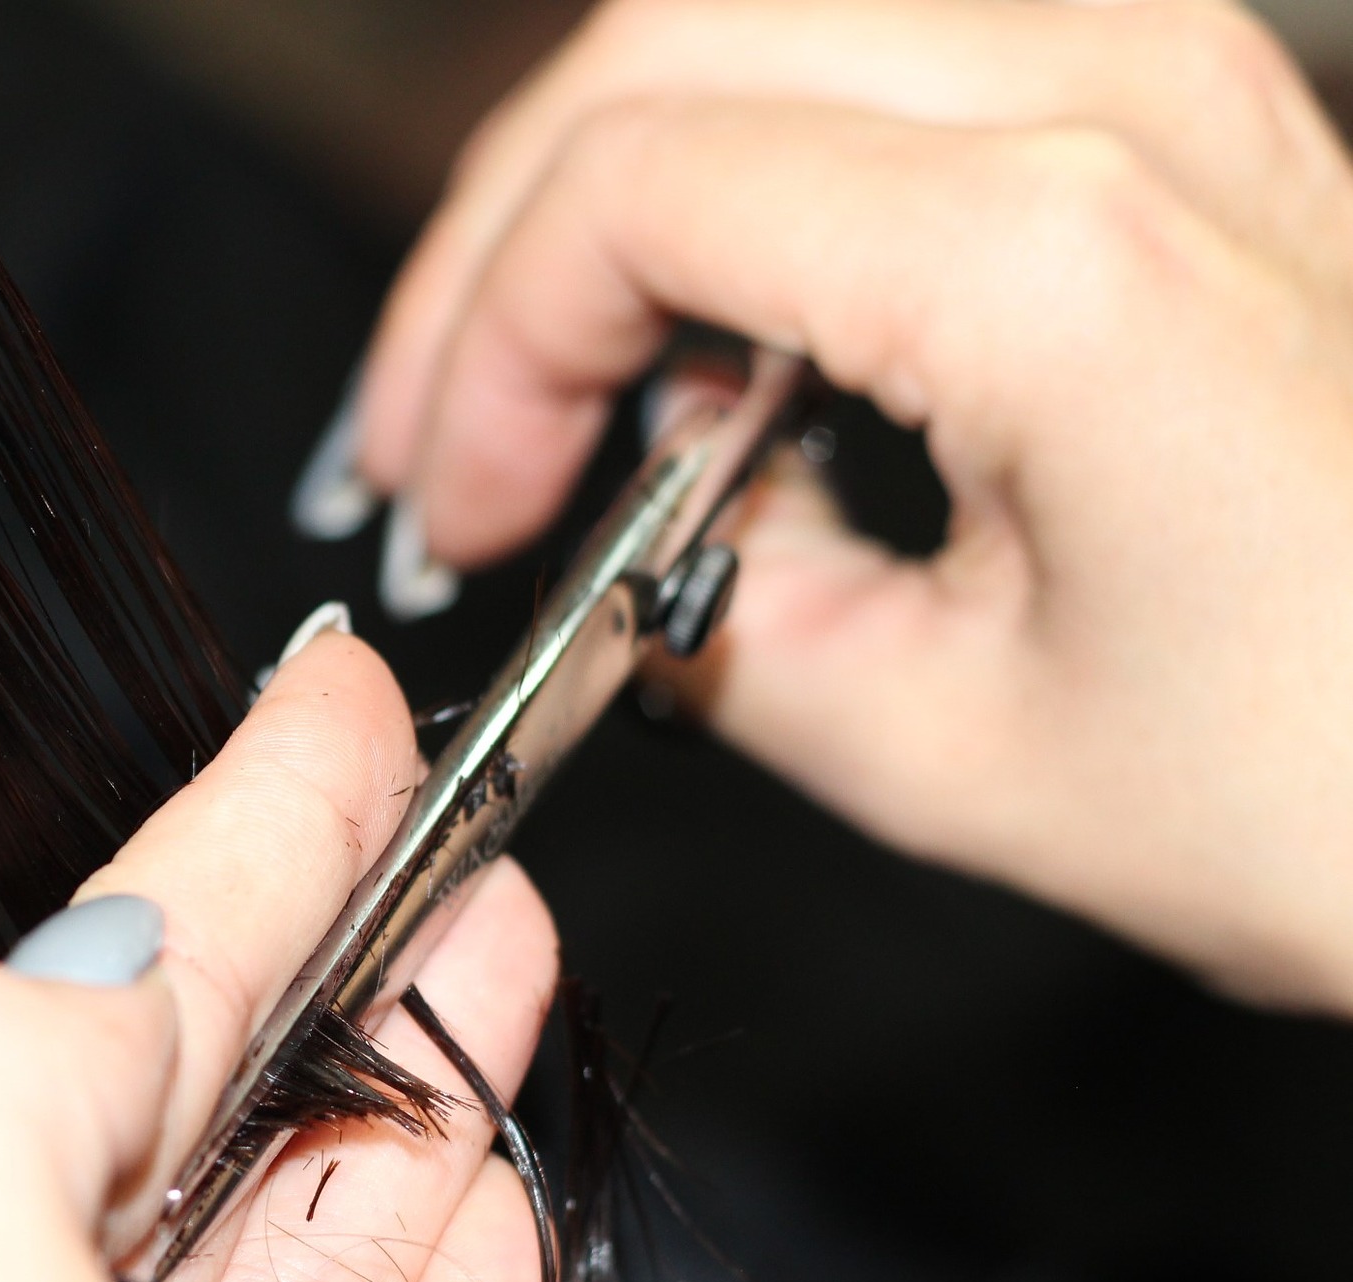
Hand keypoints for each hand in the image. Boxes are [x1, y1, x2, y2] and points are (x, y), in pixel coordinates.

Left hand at [0, 622, 557, 1281]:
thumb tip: (99, 972)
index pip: (86, 1006)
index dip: (234, 840)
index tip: (337, 714)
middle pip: (219, 1099)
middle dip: (349, 934)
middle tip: (445, 802)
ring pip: (328, 1229)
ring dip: (427, 1075)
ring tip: (502, 942)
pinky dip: (459, 1274)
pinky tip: (497, 1193)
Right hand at [354, 0, 1352, 1011]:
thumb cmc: (1344, 783)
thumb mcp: (950, 757)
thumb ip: (720, 628)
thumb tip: (619, 549)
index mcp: (1046, 259)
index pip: (633, 189)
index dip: (485, 351)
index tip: (457, 506)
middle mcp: (1114, 94)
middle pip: (661, 45)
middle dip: (497, 248)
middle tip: (439, 433)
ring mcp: (1161, 72)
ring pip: (758, 12)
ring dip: (609, 183)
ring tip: (551, 367)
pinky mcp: (1173, 112)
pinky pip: (875, 57)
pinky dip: (740, 168)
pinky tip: (717, 324)